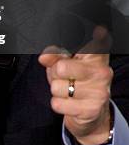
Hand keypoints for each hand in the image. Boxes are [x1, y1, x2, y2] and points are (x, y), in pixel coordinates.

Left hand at [38, 28, 112, 144]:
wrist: (89, 113)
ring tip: (67, 91)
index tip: (98, 31)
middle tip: (64, 77)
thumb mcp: (63, 64)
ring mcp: (98, 91)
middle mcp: (101, 72)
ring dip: (56, 90)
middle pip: (61, 67)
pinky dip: (58, 104)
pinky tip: (69, 103)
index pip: (94, 44)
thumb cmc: (76, 82)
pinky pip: (58, 104)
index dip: (92, 39)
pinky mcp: (91, 109)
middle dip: (55, 74)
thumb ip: (53, 56)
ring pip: (57, 87)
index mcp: (95, 57)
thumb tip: (44, 57)